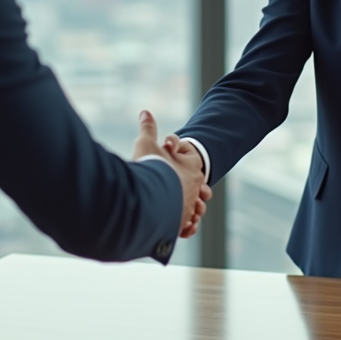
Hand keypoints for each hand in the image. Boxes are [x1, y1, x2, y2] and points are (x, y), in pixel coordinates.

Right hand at [133, 111, 210, 239]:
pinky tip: (169, 221)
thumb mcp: (147, 143)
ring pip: (191, 209)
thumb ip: (148, 128)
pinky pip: (186, 227)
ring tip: (169, 204)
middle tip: (168, 184)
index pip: (194, 165)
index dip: (183, 162)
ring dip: (184, 207)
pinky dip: (181, 226)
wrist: (147, 199)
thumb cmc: (150, 169)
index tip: (171, 161)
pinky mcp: (179, 225)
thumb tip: (145, 112)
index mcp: (192, 169)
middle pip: (195, 189)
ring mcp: (188, 208)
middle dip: (183, 187)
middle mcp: (194, 190)